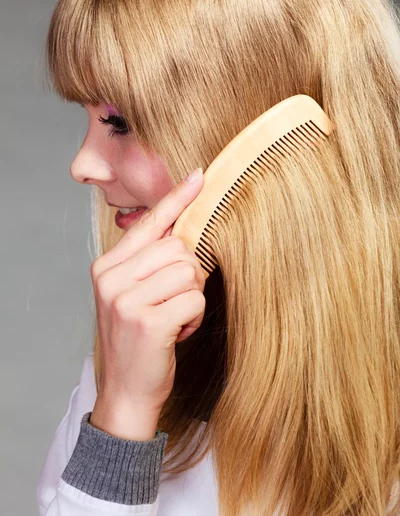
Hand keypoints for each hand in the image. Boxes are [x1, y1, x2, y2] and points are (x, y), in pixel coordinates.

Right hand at [89, 168, 205, 437]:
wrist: (127, 392)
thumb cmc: (137, 341)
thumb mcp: (132, 295)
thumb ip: (148, 261)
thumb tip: (181, 227)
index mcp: (107, 267)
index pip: (148, 224)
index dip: (176, 200)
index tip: (199, 177)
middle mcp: (111, 279)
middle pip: (177, 247)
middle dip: (190, 273)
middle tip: (176, 300)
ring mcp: (126, 300)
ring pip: (188, 272)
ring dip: (193, 297)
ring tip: (175, 318)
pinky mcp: (147, 322)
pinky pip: (193, 299)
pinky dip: (195, 316)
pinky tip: (178, 332)